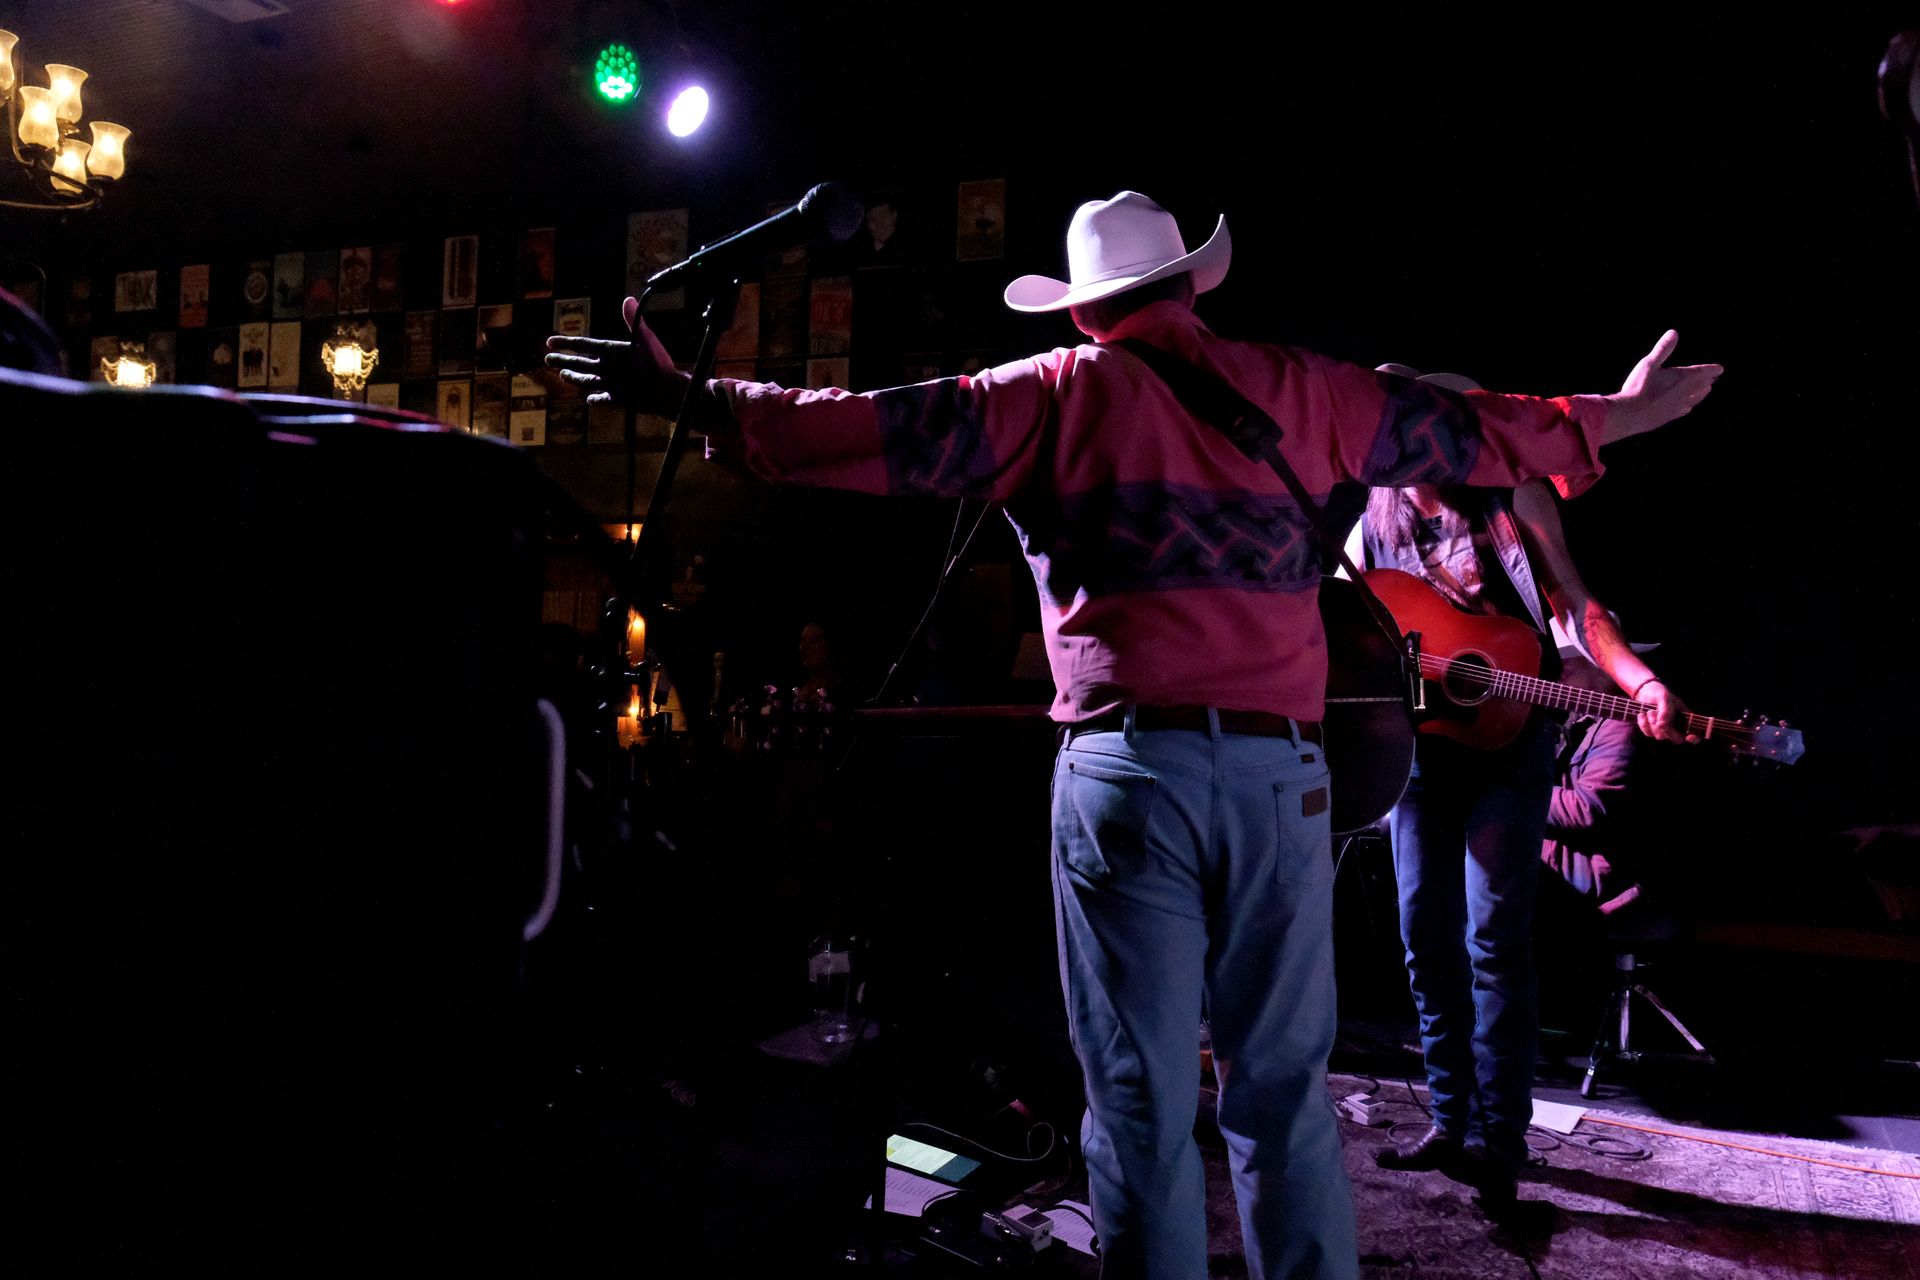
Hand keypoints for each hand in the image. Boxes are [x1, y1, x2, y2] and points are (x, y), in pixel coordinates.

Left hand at [544, 296, 689, 414]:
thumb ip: (634, 318)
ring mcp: (610, 384)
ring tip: (562, 374)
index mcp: (611, 351)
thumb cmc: (658, 363)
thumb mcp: (647, 337)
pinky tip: (589, 399)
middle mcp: (606, 368)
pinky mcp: (618, 399)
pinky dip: (594, 398)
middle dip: (561, 360)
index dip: (565, 342)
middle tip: (547, 359)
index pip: (582, 344)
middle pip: (578, 363)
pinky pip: (601, 398)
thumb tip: (627, 299)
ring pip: (585, 380)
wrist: (667, 392)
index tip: (549, 341)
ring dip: (573, 377)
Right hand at [1604, 330, 1722, 441]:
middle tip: (1713, 378)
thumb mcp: (1649, 364)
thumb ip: (1663, 349)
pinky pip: (1684, 411)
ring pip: (1695, 399)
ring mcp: (1677, 407)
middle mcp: (1683, 393)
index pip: (1701, 372)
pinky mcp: (1668, 417)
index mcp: (1681, 378)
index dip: (1712, 369)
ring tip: (1706, 391)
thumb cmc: (1639, 387)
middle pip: (1700, 386)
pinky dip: (1688, 406)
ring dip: (1701, 394)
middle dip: (1707, 381)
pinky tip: (1687, 408)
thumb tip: (1674, 332)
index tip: (1720, 369)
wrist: (1630, 414)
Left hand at [1634, 679, 1697, 743]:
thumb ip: (1666, 710)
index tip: (1690, 736)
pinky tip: (1642, 714)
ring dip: (1653, 723)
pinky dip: (1643, 724)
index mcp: (1686, 719)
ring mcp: (1664, 730)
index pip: (1695, 734)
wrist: (1644, 692)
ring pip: (1660, 737)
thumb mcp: (1665, 697)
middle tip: (1661, 722)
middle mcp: (1676, 727)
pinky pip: (1648, 734)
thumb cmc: (1659, 694)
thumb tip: (1662, 725)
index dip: (1695, 739)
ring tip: (1651, 710)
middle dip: (1668, 731)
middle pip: (1677, 739)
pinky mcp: (1651, 731)